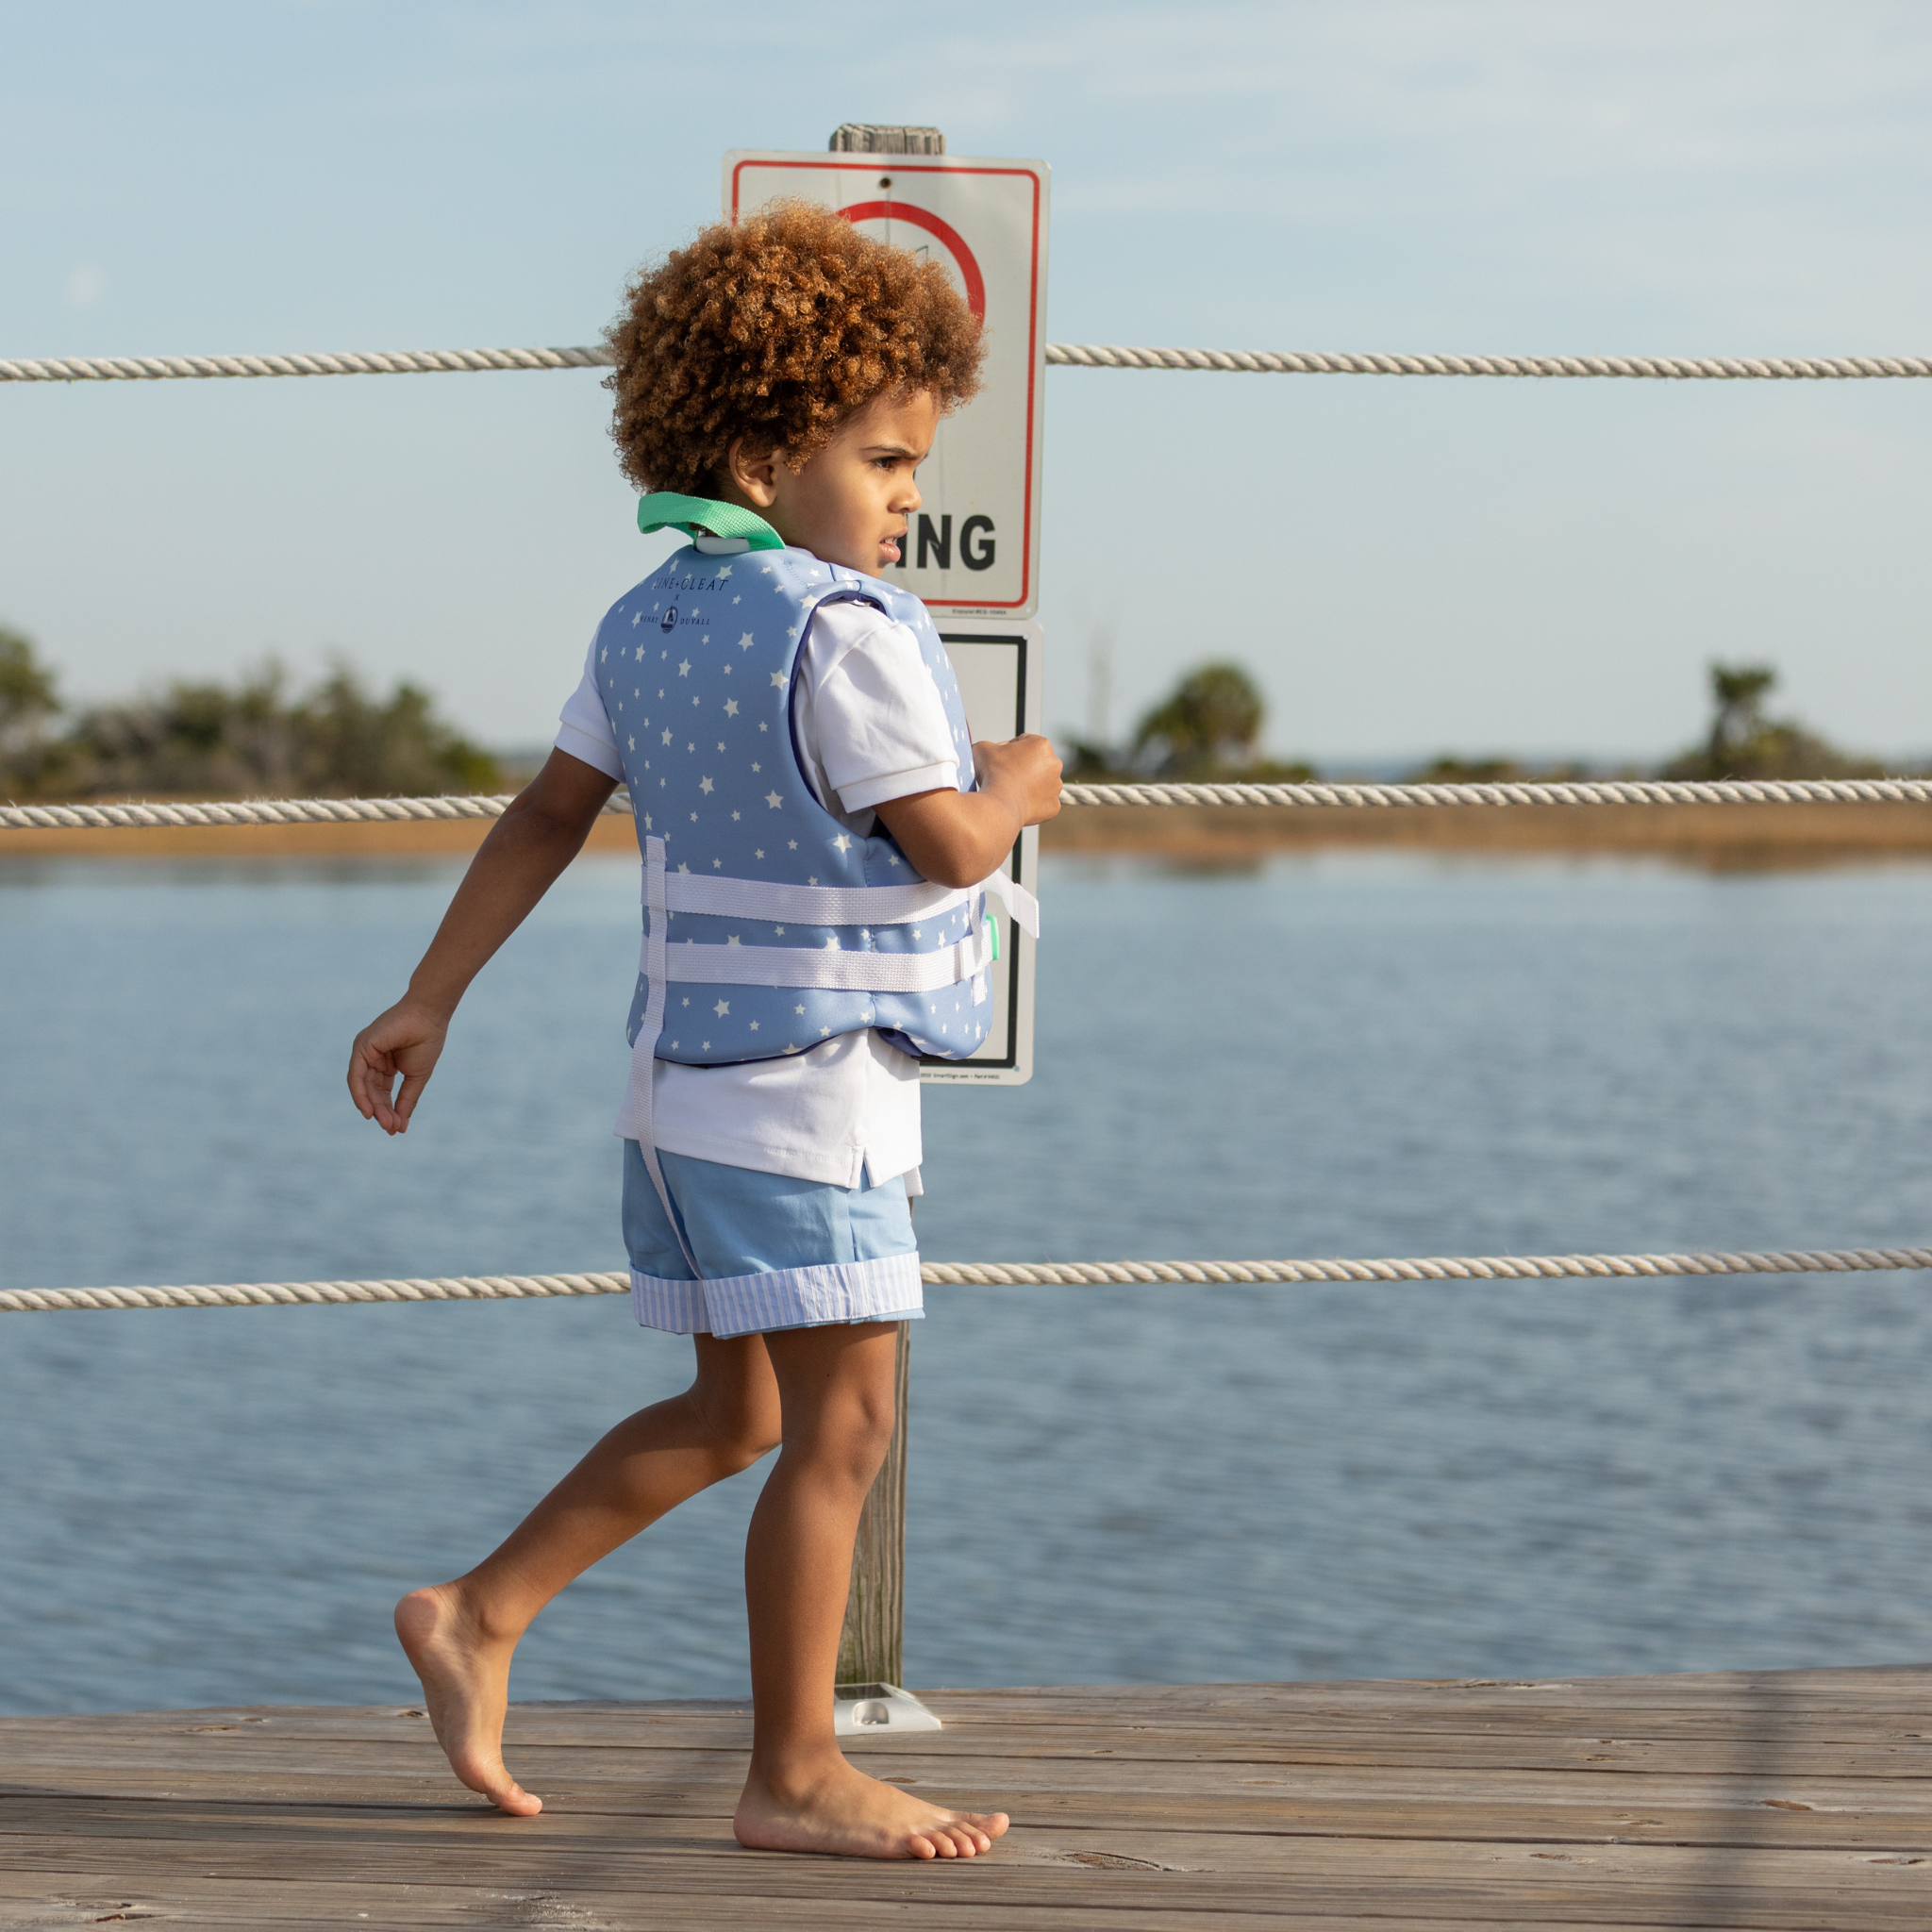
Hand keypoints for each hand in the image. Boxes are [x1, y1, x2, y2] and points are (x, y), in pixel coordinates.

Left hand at [348, 998, 449, 1134]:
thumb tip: (400, 1126)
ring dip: (372, 1106)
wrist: (430, 1016)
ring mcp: (365, 1052)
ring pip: (362, 1087)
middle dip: (381, 1111)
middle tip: (391, 1128)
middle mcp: (372, 1058)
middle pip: (372, 1092)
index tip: (397, 1128)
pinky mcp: (362, 1047)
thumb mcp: (416, 1077)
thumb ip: (406, 1100)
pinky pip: (356, 1076)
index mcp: (385, 1063)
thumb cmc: (427, 1041)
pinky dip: (360, 1094)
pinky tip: (369, 1110)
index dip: (389, 1110)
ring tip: (384, 1123)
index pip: (382, 1092)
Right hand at [971, 734, 1062, 828]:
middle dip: (1023, 767)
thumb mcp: (983, 748)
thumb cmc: (993, 773)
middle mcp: (1055, 764)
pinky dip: (1032, 804)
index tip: (1000, 759)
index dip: (1009, 749)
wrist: (999, 804)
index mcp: (1042, 745)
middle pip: (1036, 763)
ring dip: (1029, 785)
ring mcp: (1056, 786)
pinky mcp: (1054, 806)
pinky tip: (1018, 804)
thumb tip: (990, 751)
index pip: (1024, 742)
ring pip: (1042, 783)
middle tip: (1005, 776)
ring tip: (1011, 791)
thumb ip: (990, 745)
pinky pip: (1042, 803)